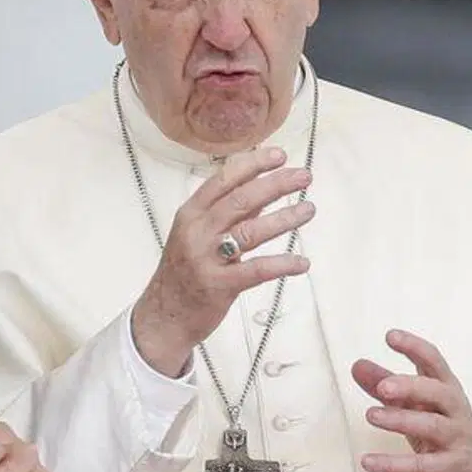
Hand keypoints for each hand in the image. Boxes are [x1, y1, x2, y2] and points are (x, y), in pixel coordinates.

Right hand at [130, 147, 314, 376]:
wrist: (163, 316)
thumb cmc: (185, 272)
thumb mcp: (199, 234)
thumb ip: (231, 211)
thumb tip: (264, 186)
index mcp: (191, 213)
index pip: (224, 179)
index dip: (253, 164)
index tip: (280, 155)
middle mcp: (197, 231)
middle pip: (241, 200)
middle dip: (276, 184)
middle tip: (305, 177)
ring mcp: (206, 258)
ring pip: (250, 231)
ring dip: (284, 218)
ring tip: (309, 209)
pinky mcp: (218, 286)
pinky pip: (256, 270)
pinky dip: (282, 264)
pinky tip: (303, 263)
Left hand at [352, 330, 471, 471]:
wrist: (471, 471)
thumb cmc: (439, 428)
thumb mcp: (414, 404)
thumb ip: (386, 383)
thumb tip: (357, 365)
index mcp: (446, 388)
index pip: (434, 361)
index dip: (414, 347)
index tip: (391, 336)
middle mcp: (455, 410)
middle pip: (438, 392)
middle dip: (411, 386)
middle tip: (383, 386)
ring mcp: (456, 438)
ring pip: (432, 426)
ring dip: (400, 419)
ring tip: (371, 415)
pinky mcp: (450, 467)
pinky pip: (421, 466)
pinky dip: (393, 465)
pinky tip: (368, 461)